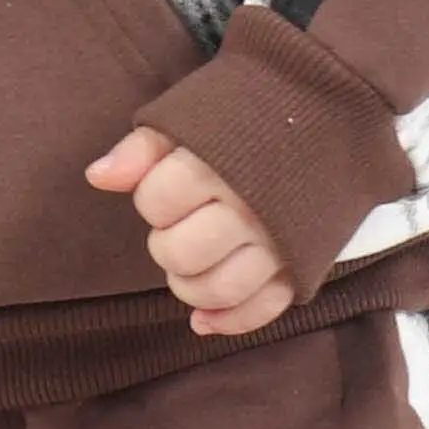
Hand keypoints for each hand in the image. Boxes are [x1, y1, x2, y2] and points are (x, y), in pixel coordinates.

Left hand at [82, 126, 293, 334]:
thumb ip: (142, 148)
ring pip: (220, 289)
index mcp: (220, 164)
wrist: (331, 107)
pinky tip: (204, 319)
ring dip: (191, 288)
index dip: (151, 200)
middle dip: (167, 245)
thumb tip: (97, 178)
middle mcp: (252, 208)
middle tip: (180, 227)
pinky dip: (230, 321)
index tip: (168, 188)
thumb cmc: (251, 111)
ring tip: (190, 266)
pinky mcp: (303, 264)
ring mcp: (280, 241)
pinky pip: (264, 310)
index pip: (158, 201)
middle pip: (182, 253)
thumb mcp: (193, 115)